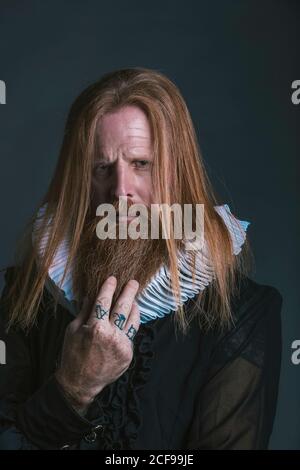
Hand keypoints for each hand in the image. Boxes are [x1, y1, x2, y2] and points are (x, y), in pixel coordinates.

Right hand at [55, 276, 139, 413]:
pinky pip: (131, 334)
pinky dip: (130, 325)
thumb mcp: (73, 330)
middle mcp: (112, 335)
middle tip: (134, 282)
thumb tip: (90, 295)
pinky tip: (129, 319)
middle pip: (124, 307)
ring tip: (134, 300)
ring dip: (135, 307)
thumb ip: (84, 312)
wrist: (80, 382)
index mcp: (95, 327)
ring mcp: (122, 345)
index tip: (113, 279)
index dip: (109, 287)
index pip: (104, 301)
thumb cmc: (72, 354)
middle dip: (130, 292)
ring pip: (134, 320)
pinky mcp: (128, 354)